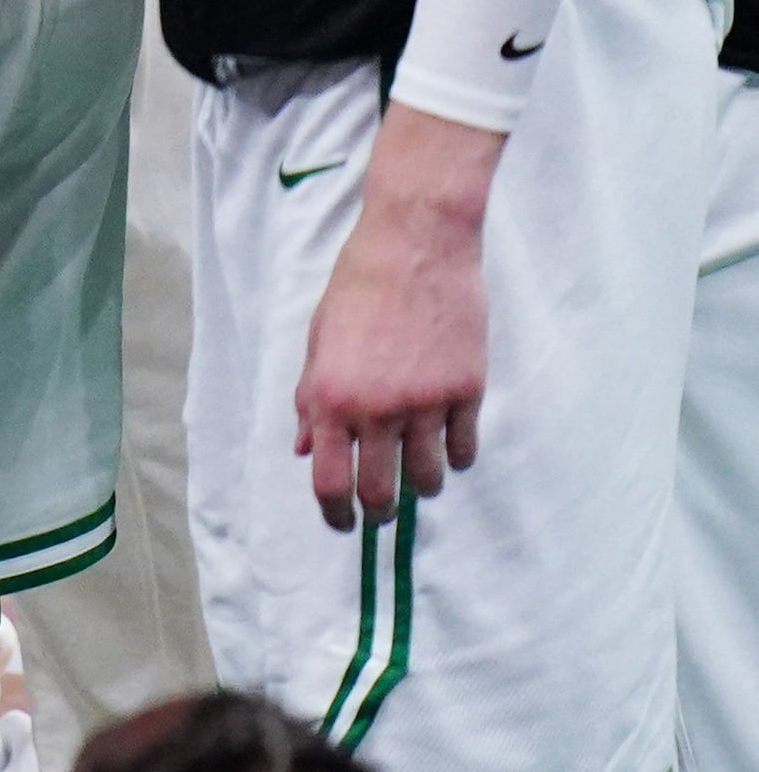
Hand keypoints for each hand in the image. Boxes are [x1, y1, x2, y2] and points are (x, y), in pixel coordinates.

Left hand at [295, 108, 497, 524]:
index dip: (334, 514)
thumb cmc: (357, 290)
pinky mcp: (468, 390)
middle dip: (379, 511)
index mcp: (332, 398)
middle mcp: (378, 408)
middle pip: (380, 490)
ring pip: (429, 477)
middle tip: (380, 512)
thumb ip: (310, 401)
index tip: (341, 524)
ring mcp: (427, 402)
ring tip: (415, 478)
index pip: (330, 480)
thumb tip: (305, 450)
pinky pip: (464, 448)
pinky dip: (455, 457)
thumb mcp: (317, 343)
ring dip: (421, 486)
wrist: (416, 247)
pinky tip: (447, 450)